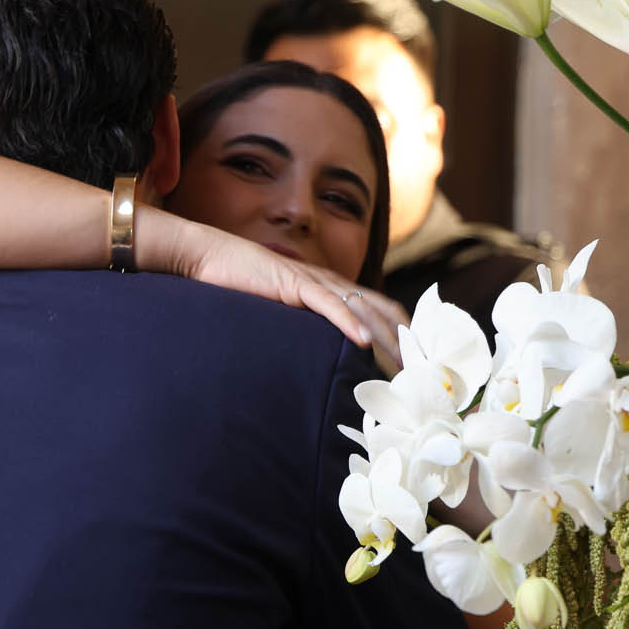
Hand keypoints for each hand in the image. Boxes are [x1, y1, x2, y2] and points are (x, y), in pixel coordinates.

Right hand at [144, 211, 405, 370]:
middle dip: (404, 341)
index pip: (381, 307)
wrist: (208, 257)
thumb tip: (316, 357)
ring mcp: (313, 281)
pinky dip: (348, 324)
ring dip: (386, 338)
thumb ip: (301, 328)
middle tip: (420, 372)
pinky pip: (327, 305)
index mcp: (330, 288)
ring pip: (362, 309)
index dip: (402, 331)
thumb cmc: (238, 287)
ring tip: (402, 365)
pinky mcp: (293, 284)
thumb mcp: (279, 312)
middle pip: (382, 310)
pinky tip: (362, 343)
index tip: (416, 359)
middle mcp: (329, 282)